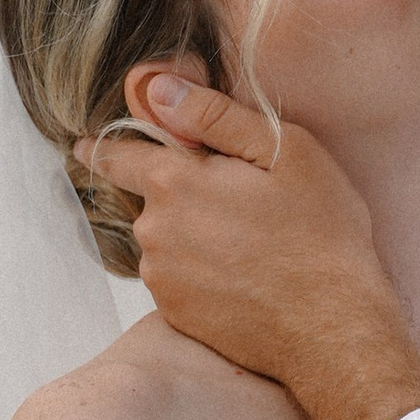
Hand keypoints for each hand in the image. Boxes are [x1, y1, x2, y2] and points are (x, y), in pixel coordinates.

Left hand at [100, 76, 419, 419]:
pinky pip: (176, 279)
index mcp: (174, 183)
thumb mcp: (286, 151)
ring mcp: (162, 279)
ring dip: (190, 234)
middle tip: (238, 203)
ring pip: (164, 240)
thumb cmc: (321, 234)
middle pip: (149, 199)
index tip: (85, 146)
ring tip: (248, 243)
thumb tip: (158, 91)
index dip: (103, 147)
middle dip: (179, 194)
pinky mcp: (175, 315)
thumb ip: (215, 115)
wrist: (334, 328)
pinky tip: (241, 275)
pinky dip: (198, 272)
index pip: (116, 156)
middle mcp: (154, 232)